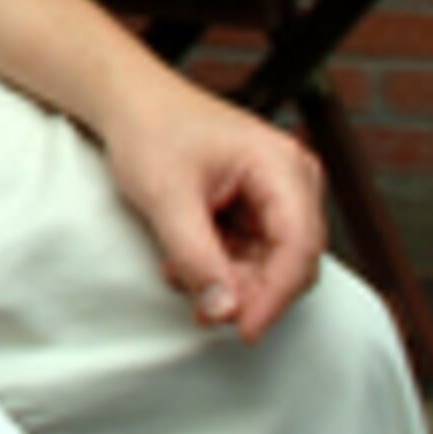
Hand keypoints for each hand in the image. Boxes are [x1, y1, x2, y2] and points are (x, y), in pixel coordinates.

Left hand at [100, 76, 327, 340]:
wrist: (132, 104)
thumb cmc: (151, 131)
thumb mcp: (166, 196)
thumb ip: (195, 256)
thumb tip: (223, 310)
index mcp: (281, 165)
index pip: (300, 245)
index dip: (275, 295)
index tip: (244, 329)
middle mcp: (293, 179)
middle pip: (292, 261)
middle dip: (247, 291)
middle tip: (201, 308)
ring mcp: (280, 194)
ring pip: (272, 264)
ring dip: (229, 282)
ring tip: (178, 272)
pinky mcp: (260, 208)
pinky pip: (254, 255)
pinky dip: (221, 268)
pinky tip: (182, 262)